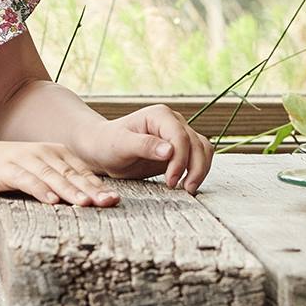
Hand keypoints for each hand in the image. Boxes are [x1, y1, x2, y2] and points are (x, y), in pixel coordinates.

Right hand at [0, 139, 121, 205]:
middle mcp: (43, 153)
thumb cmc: (8, 171)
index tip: (115, 201)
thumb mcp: (38, 174)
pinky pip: (27, 180)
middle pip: (71, 174)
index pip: (80, 172)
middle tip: (109, 203)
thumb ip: (60, 183)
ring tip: (85, 203)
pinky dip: (40, 190)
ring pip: (52, 176)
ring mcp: (25, 159)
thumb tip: (88, 201)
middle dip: (91, 189)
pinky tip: (51, 201)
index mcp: (55, 154)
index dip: (98, 186)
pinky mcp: (6, 169)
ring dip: (70, 190)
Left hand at [83, 107, 213, 193]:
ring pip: (203, 150)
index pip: (180, 136)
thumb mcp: (120, 145)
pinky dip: (198, 171)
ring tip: (188, 189)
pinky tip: (186, 185)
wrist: (102, 149)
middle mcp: (174, 122)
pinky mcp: (180, 150)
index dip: (180, 159)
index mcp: (160, 116)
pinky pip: (198, 158)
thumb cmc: (107, 144)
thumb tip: (170, 151)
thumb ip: (144, 146)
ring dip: (200, 170)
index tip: (170, 181)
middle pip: (197, 143)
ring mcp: (179, 135)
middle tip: (185, 190)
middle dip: (195, 167)